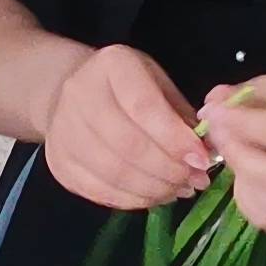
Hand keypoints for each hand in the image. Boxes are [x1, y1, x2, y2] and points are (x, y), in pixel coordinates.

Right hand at [39, 43, 214, 212]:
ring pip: (113, 173)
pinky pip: (99, 191)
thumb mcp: (158, 84)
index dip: (175, 139)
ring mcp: (63, 131)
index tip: (201, 160)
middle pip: (128, 145)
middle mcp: (80, 94)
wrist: (68, 95)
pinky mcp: (58, 162)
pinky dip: (133, 200)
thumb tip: (207, 153)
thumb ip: (181, 116)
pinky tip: (154, 196)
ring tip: (178, 190)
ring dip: (154, 189)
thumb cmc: (126, 88)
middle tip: (194, 181)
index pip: (144, 107)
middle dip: (168, 170)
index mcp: (112, 65)